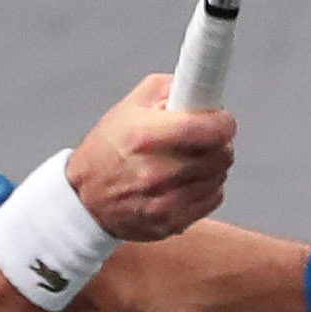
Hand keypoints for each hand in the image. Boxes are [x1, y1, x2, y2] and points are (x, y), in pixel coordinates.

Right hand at [70, 76, 232, 241]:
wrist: (86, 199)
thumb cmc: (108, 148)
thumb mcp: (130, 106)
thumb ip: (168, 89)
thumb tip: (202, 88)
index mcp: (144, 136)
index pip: (207, 129)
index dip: (223, 123)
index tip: (223, 120)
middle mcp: (155, 172)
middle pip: (220, 154)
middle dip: (219, 142)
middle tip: (206, 138)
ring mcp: (164, 202)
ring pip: (219, 176)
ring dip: (213, 165)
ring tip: (190, 159)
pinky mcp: (172, 223)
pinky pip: (213, 198)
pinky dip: (207, 187)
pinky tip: (187, 180)